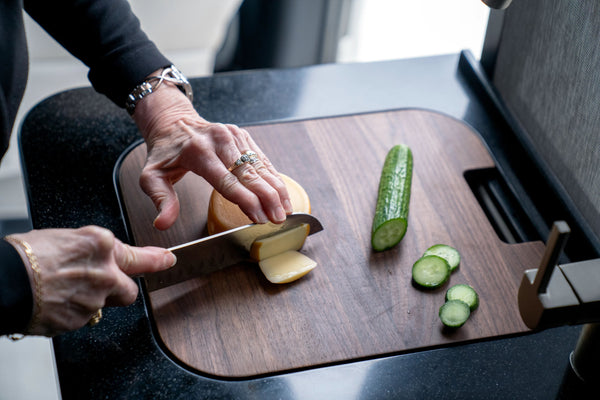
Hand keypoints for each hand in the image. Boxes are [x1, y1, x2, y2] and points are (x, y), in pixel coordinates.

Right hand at [8, 226, 174, 336]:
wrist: (5, 282)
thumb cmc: (27, 256)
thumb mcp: (65, 238)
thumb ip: (92, 249)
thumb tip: (100, 255)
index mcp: (102, 244)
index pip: (140, 255)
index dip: (156, 260)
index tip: (168, 261)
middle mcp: (105, 272)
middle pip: (129, 290)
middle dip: (119, 290)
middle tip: (99, 286)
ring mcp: (95, 299)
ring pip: (103, 305)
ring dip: (91, 301)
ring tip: (62, 291)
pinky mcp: (81, 320)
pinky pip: (83, 318)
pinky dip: (73, 313)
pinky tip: (55, 302)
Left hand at [131, 79, 292, 230]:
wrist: (173, 121)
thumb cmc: (165, 152)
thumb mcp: (151, 175)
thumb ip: (160, 199)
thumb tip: (163, 223)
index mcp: (199, 151)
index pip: (227, 181)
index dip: (246, 200)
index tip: (259, 218)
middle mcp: (220, 140)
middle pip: (250, 174)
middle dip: (267, 198)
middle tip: (278, 219)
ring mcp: (235, 135)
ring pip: (261, 166)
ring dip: (276, 189)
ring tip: (286, 210)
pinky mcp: (243, 136)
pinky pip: (262, 158)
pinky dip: (274, 177)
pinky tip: (283, 193)